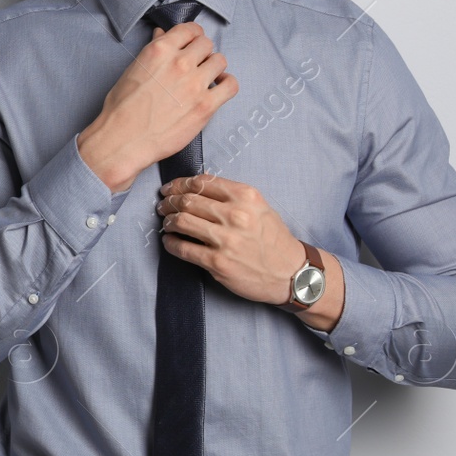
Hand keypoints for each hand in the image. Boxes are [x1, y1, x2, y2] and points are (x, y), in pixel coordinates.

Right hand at [78, 22, 237, 189]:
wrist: (123, 140)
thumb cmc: (121, 109)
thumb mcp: (132, 70)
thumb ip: (153, 51)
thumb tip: (162, 35)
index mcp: (160, 51)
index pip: (189, 29)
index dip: (192, 35)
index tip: (192, 42)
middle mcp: (180, 63)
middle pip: (206, 44)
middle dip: (201, 52)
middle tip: (196, 64)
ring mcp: (195, 84)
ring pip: (220, 61)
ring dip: (214, 67)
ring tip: (206, 77)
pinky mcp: (206, 105)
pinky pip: (230, 85)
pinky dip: (226, 84)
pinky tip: (218, 88)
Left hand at [154, 173, 306, 305]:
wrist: (292, 273)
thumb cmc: (273, 239)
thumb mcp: (259, 207)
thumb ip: (231, 196)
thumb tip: (194, 189)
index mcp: (246, 196)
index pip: (201, 182)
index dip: (179, 184)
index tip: (170, 188)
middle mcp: (236, 215)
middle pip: (187, 200)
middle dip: (170, 202)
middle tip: (163, 206)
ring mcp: (226, 240)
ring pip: (182, 221)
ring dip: (168, 221)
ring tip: (167, 223)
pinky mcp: (218, 262)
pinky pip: (183, 248)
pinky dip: (171, 243)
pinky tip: (170, 241)